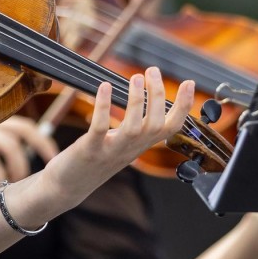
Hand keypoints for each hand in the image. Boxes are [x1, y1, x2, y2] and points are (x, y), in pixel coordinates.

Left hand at [42, 68, 195, 204]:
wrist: (67, 188)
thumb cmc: (95, 160)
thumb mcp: (122, 144)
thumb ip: (136, 127)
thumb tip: (145, 97)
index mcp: (141, 146)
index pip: (171, 128)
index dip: (184, 107)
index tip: (189, 83)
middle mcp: (131, 149)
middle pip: (156, 125)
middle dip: (158, 96)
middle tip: (152, 70)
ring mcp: (111, 151)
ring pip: (134, 128)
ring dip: (137, 100)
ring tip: (137, 77)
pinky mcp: (89, 150)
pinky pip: (100, 128)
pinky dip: (104, 106)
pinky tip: (104, 86)